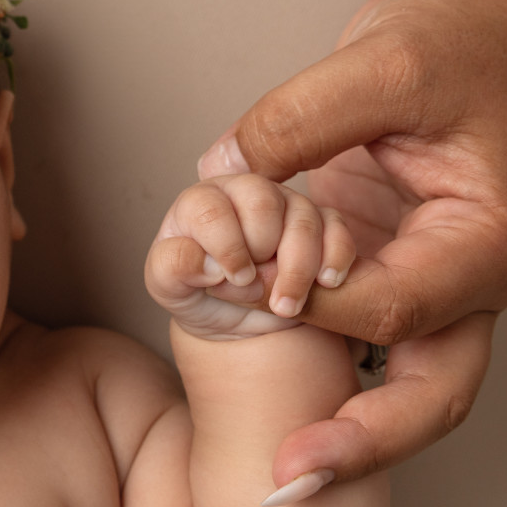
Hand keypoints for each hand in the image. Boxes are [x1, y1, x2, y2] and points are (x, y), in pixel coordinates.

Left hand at [146, 174, 355, 341]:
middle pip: (264, 204)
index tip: (231, 279)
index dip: (226, 248)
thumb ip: (173, 268)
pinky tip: (327, 283)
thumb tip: (207, 262)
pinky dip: (336, 257)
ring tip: (286, 306)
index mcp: (201, 201)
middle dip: (264, 254)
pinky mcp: (320, 221)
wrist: (233, 315)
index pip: (213, 209)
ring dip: (299, 269)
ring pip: (304, 219)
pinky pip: (337, 228)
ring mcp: (285, 203)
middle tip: (256, 289)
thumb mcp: (169, 287)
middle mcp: (244, 192)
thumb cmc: (196, 291)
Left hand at [196, 0, 506, 484]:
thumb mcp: (381, 61)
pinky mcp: (393, 270)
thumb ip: (301, 118)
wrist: (477, 12)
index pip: (402, 306)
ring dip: (347, 430)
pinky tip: (269, 399)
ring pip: (404, 385)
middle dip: (361, 442)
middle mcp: (473, 279)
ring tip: (279, 474)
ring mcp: (436, 283)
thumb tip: (224, 169)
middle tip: (285, 478)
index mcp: (492, 240)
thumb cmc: (454, 35)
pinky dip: (321, 369)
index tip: (250, 302)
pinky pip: (361, 341)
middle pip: (433, 391)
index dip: (322, 311)